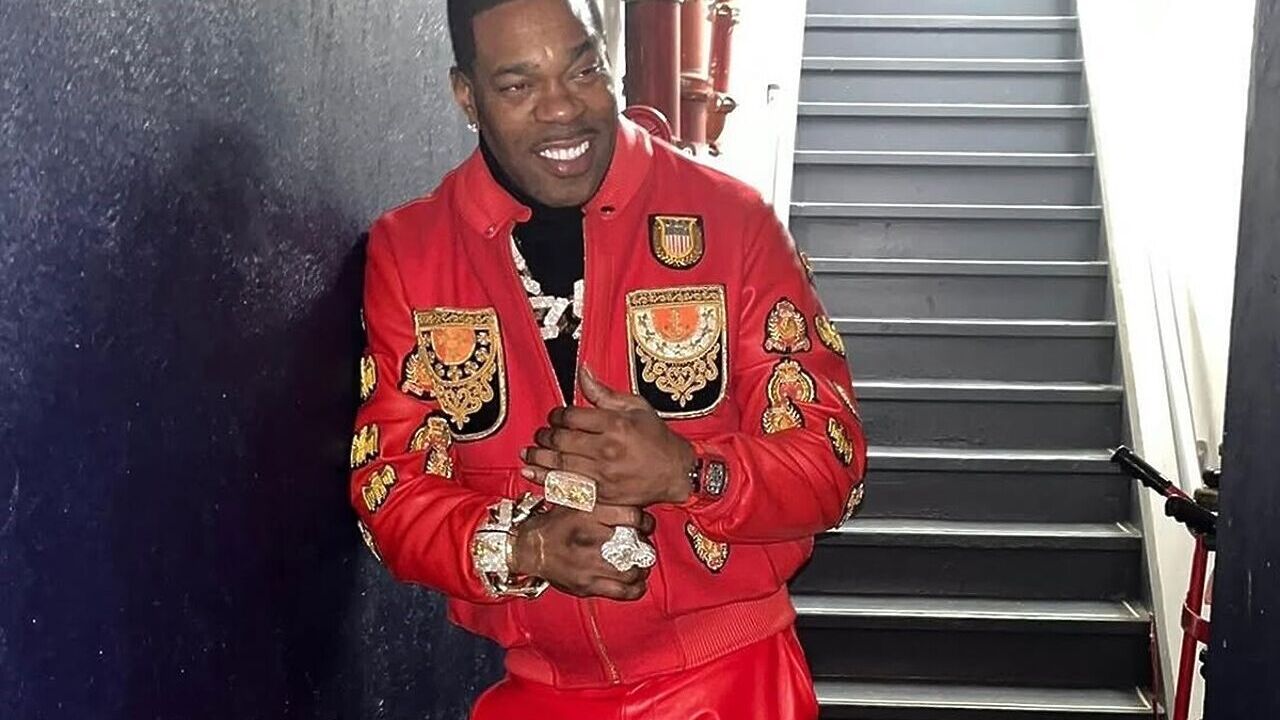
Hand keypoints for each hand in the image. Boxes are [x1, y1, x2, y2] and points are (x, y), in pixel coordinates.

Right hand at [511, 503, 655, 600]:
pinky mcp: (586, 585)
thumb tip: (622, 483)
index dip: (645, 522)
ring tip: (640, 563)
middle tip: (644, 545)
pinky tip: (637, 583)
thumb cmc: (554, 522)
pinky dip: (635, 588)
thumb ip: (596, 491)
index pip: (633, 517)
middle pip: (636, 545)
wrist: (528, 548)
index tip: (645, 525)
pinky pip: (621, 591)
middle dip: (645, 546)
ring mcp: (589, 564)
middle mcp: (590, 538)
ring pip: (632, 570)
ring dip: (641, 568)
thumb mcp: (572, 496)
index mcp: (589, 513)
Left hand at [521, 366, 696, 506]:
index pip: (572, 417)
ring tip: (528, 452)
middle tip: (540, 434)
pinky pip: (567, 486)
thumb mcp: (636, 407)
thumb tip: (583, 371)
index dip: (558, 415)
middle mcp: (608, 450)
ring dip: (539, 457)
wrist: (675, 472)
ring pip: (560, 464)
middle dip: (545, 436)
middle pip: (562, 440)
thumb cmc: (657, 438)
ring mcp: (604, 475)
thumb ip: (605, 393)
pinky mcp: (602, 494)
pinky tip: (532, 473)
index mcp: (616, 425)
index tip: (556, 416)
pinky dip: (546, 480)